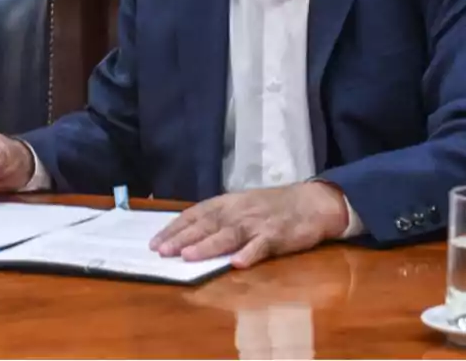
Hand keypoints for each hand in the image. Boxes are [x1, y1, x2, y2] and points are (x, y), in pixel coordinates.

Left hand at [149, 182, 349, 266]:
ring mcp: (257, 224)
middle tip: (161, 252)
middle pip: (206, 225)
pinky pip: (261, 246)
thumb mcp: (241, 205)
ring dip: (207, 246)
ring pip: (228, 235)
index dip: (174, 229)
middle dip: (182, 239)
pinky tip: (237, 263)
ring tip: (188, 256)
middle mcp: (238, 212)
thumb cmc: (272, 207)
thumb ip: (218, 218)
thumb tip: (188, 234)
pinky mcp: (277, 236)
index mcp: (227, 204)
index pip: (194, 215)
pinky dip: (249, 253)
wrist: (311, 202)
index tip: (155, 242)